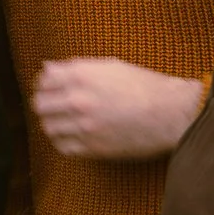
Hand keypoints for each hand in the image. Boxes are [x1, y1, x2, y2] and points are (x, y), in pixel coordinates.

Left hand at [33, 59, 204, 159]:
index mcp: (82, 76)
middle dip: (45, 103)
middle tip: (55, 106)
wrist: (173, 113)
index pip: (43, 81)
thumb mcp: (111, 66)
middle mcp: (78, 100)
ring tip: (64, 122)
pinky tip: (72, 137)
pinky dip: (63, 142)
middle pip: (40, 104)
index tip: (52, 88)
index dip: (45, 84)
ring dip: (53, 123)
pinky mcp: (94, 148)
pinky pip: (63, 147)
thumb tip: (47, 68)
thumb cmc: (145, 86)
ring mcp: (84, 126)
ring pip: (48, 127)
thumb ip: (76, 67)